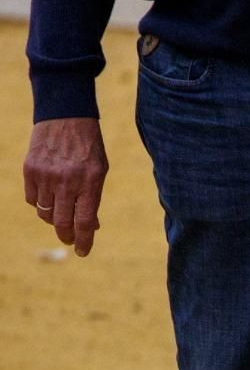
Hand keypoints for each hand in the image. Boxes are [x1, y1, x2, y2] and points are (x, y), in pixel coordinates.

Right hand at [23, 118, 108, 257]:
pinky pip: (33, 200)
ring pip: (45, 213)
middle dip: (67, 236)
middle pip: (61, 222)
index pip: (85, 221)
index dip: (84, 240)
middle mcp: (66, 181)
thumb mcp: (99, 171)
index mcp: (89, 182)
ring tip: (62, 215)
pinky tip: (49, 199)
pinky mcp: (30, 170)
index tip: (83, 252)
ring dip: (53, 219)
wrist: (65, 117)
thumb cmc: (88, 148)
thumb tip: (90, 226)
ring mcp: (45, 176)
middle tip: (71, 240)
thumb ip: (93, 198)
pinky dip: (40, 205)